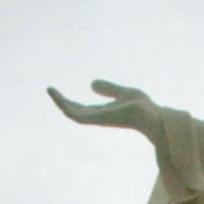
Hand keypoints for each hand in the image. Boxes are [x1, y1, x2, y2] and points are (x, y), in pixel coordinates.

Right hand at [47, 77, 164, 139]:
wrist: (153, 116)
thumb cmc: (144, 108)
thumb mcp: (123, 93)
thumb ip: (108, 89)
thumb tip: (91, 84)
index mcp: (103, 112)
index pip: (82, 109)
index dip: (70, 101)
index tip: (59, 91)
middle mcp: (98, 117)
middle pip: (75, 111)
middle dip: (62, 102)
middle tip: (50, 90)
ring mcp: (97, 119)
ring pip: (72, 113)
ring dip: (60, 102)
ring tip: (50, 90)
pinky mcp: (96, 118)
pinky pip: (75, 114)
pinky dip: (64, 105)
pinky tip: (57, 95)